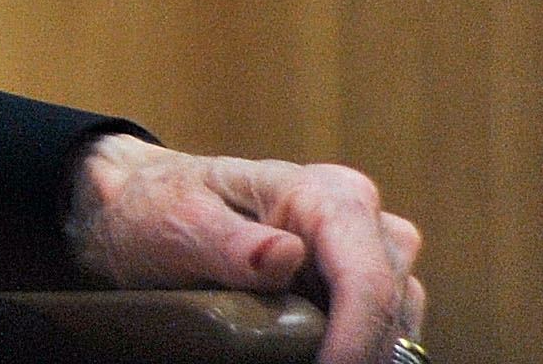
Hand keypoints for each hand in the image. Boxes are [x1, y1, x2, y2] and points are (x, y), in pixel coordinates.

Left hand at [67, 133, 424, 363]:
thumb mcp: (177, 222)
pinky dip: (357, 350)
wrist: (146, 205)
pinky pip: (384, 331)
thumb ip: (230, 242)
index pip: (366, 279)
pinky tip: (320, 357)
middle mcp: (361, 217)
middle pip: (389, 308)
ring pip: (396, 324)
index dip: (356, 341)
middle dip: (359, 354)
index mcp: (324, 194)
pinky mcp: (361, 283)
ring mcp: (369, 251)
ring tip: (301, 359)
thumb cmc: (159, 207)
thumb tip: (287, 253)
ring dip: (362, 352)